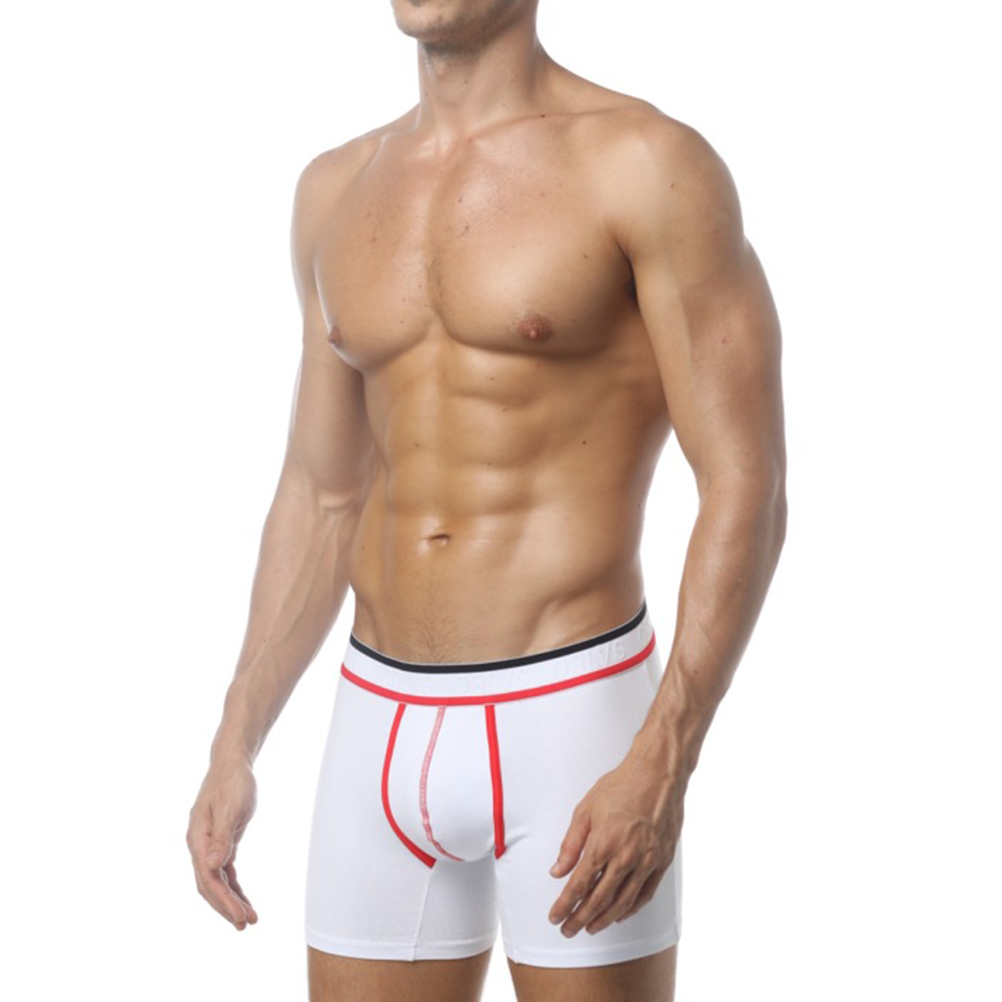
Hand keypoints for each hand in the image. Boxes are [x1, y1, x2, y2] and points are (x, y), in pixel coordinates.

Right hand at [186, 759, 258, 929]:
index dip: (223, 900)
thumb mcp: (232, 808)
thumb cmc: (233, 782)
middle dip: (226, 906)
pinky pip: (224, 871)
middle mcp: (199, 845)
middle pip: (209, 885)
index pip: (208, 878)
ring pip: (216, 881)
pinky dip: (233, 886)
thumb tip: (212, 865)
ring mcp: (208, 845)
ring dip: (230, 900)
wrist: (231, 764)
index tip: (241, 916)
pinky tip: (243, 899)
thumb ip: (223, 837)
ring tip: (249, 919)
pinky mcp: (220, 843)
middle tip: (247, 924)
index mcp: (198, 838)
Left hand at [547, 747, 683, 936]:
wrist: (658, 774)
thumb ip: (570, 843)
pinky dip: (630, 909)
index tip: (555, 916)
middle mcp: (626, 857)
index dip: (565, 904)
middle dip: (580, 918)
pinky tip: (620, 914)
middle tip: (568, 929)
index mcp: (603, 843)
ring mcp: (646, 861)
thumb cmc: (621, 786)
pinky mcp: (662, 861)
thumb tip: (558, 870)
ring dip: (604, 919)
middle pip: (599, 900)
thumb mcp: (585, 809)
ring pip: (623, 902)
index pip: (579, 885)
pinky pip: (645, 894)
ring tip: (590, 927)